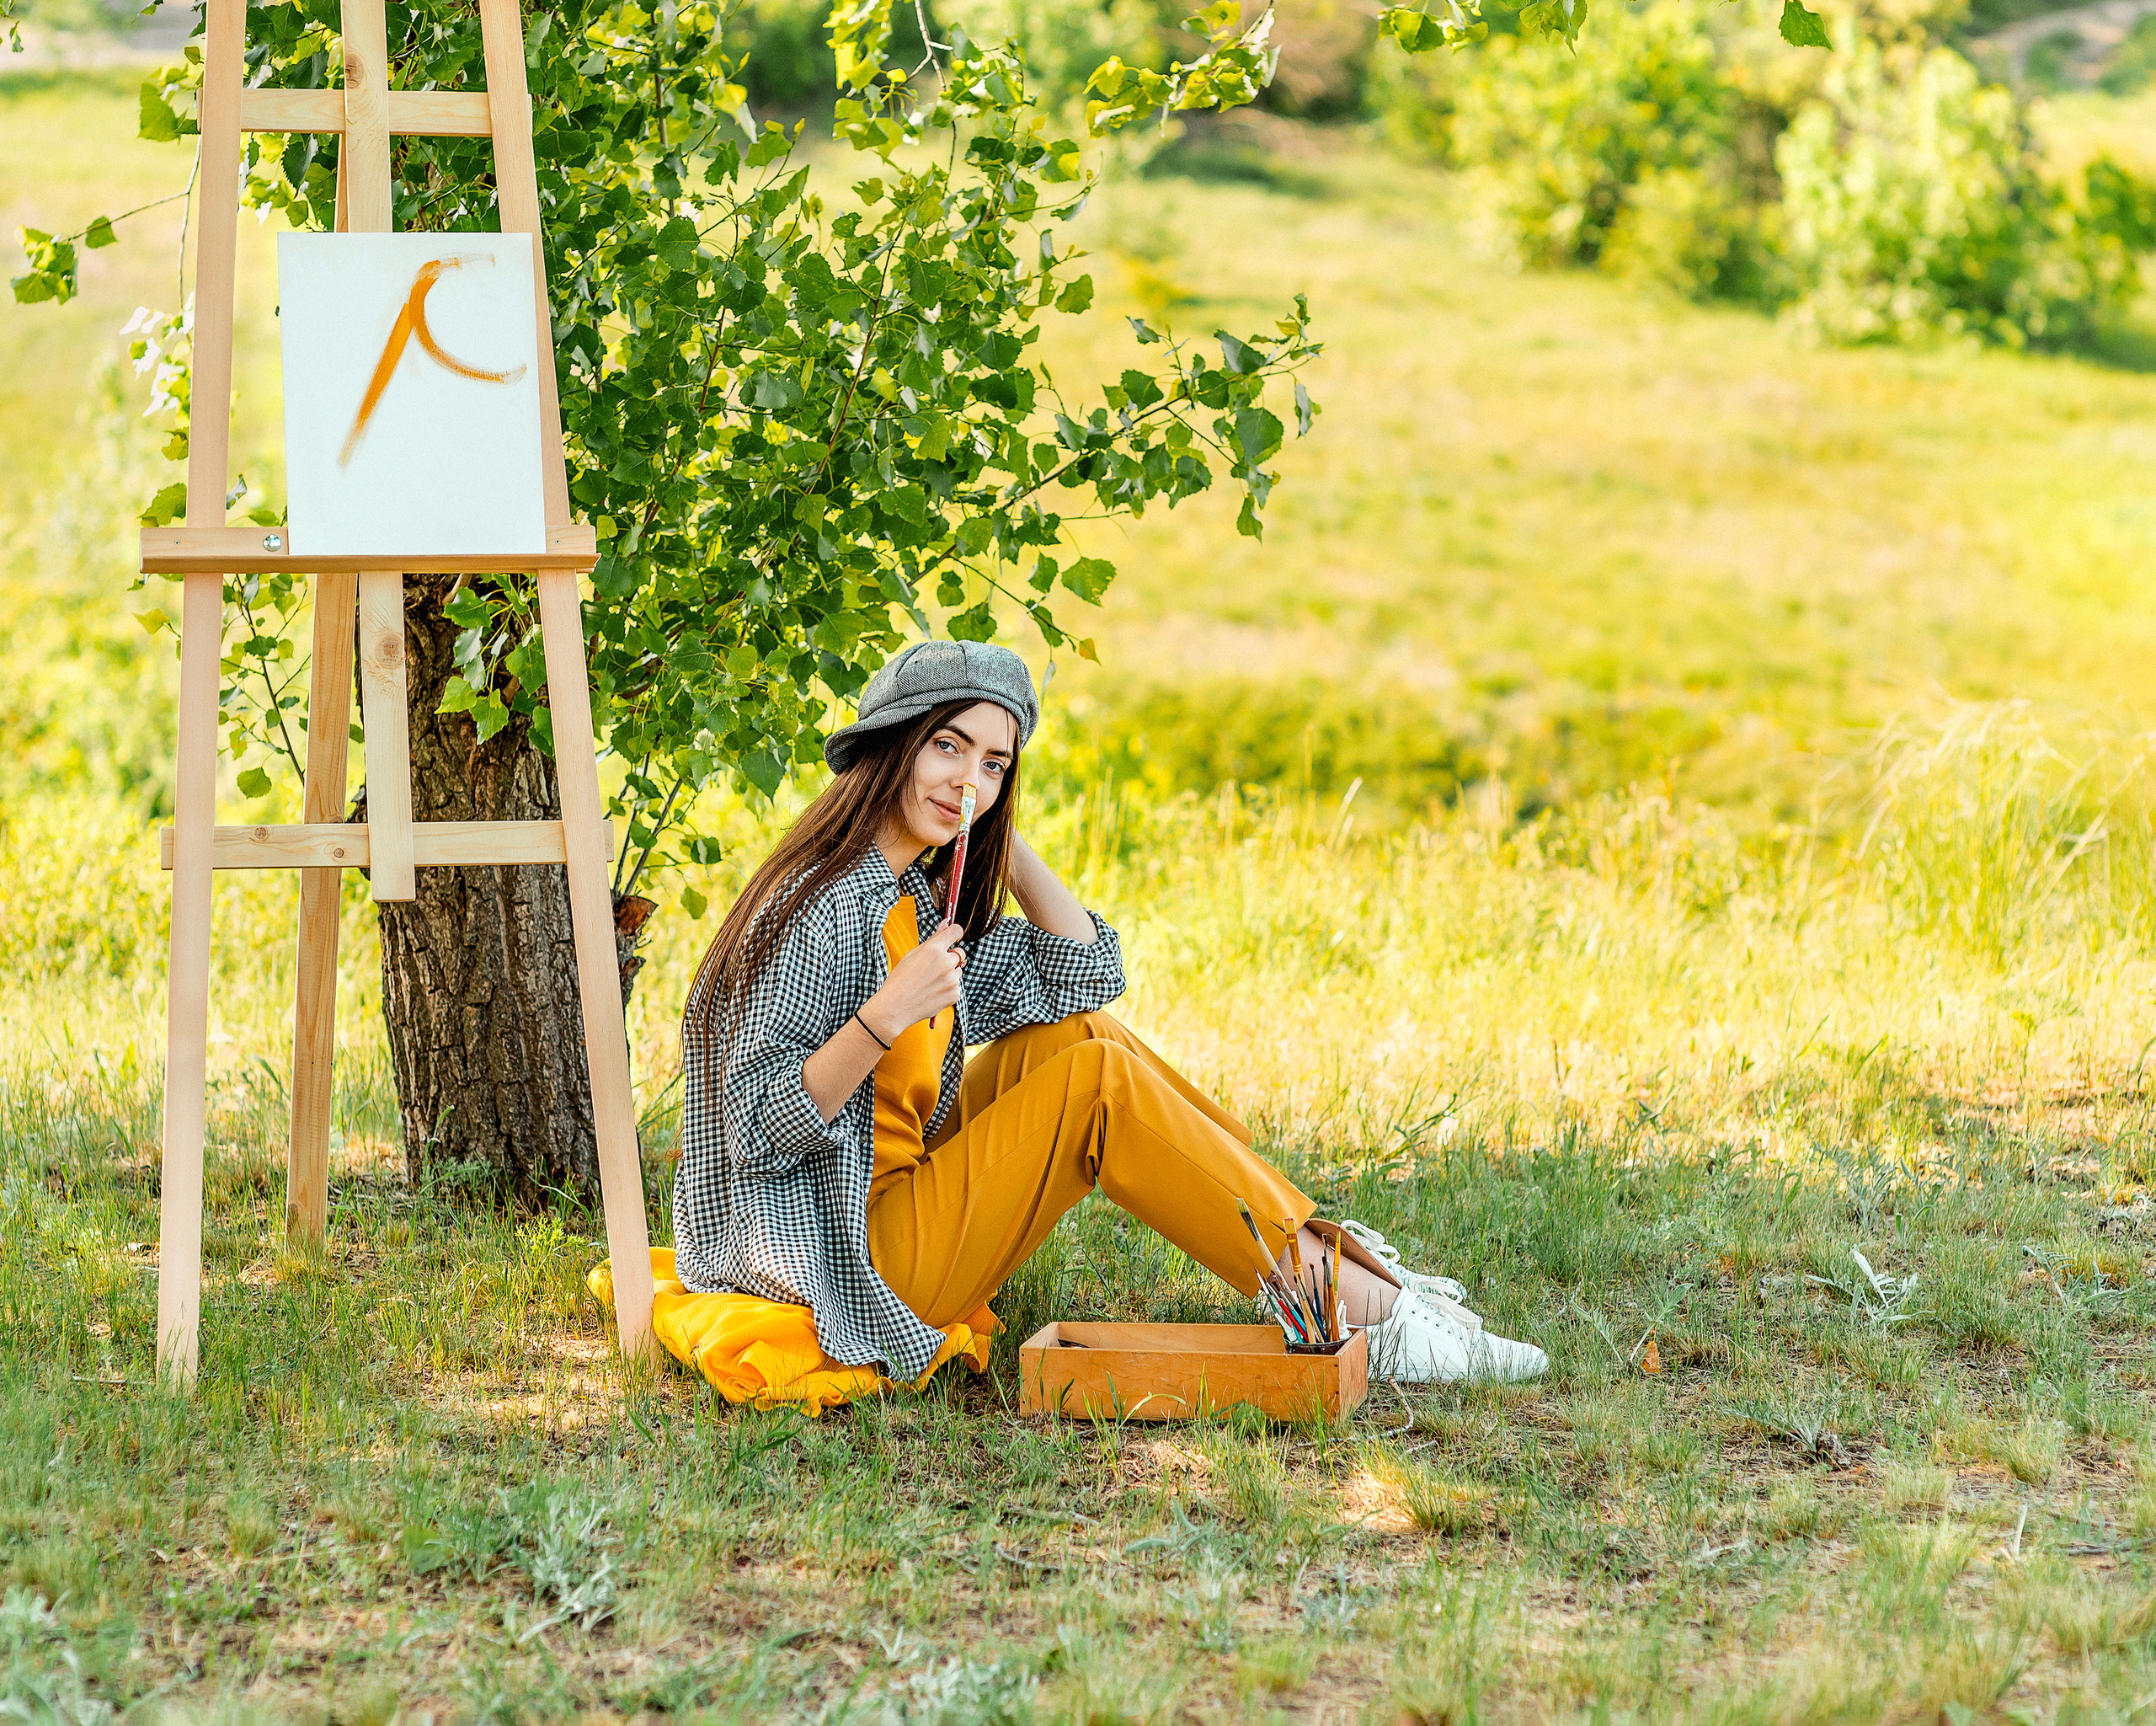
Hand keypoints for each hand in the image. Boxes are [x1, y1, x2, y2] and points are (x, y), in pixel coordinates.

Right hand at [861, 923, 965, 1038]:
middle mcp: (946, 963)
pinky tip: (932, 992)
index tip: (951, 939)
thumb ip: (933, 938)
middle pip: (959, 953)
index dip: (954, 933)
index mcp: (934, 949)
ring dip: (948, 974)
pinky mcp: (954, 994)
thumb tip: (946, 922)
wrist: (895, 1007)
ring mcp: (951, 980)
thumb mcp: (912, 955)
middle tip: (932, 968)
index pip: (956, 931)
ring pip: (957, 971)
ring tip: (928, 982)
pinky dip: (947, 988)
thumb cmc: (900, 979)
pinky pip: (956, 986)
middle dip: (949, 958)